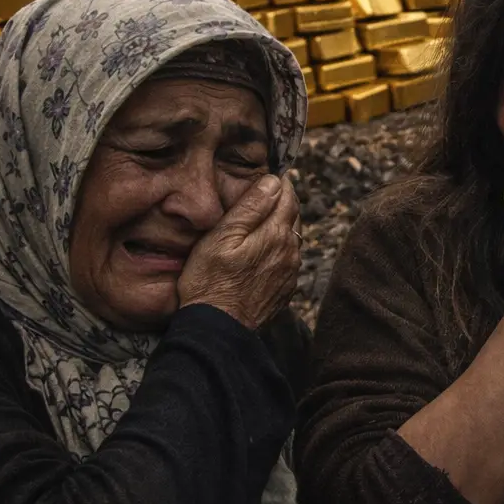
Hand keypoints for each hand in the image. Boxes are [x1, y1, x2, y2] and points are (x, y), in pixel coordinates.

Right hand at [177, 173, 299, 328]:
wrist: (217, 329)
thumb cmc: (210, 281)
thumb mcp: (221, 237)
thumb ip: (250, 207)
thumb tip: (273, 181)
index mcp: (276, 234)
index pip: (287, 196)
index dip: (279, 183)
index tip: (271, 175)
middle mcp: (290, 251)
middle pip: (293, 216)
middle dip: (282, 202)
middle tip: (266, 193)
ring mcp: (290, 272)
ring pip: (291, 238)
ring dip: (281, 226)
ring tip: (262, 220)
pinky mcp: (284, 288)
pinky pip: (287, 259)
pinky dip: (279, 248)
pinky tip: (262, 251)